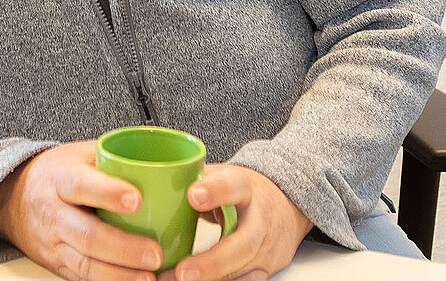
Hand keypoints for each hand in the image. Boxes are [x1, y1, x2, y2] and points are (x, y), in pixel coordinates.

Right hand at [0, 140, 165, 280]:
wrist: (12, 200)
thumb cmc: (55, 174)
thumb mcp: (79, 154)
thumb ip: (113, 157)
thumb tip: (158, 158)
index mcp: (60, 179)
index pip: (82, 185)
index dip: (109, 193)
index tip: (137, 199)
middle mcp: (55, 214)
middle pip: (87, 234)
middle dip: (124, 248)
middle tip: (155, 253)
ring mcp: (54, 243)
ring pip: (85, 264)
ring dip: (119, 275)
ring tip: (148, 277)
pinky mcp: (57, 265)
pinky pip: (82, 278)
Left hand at [165, 165, 312, 280]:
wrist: (287, 206)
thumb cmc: (246, 192)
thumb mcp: (225, 176)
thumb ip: (197, 177)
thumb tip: (159, 178)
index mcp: (247, 189)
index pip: (234, 186)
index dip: (215, 191)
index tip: (192, 196)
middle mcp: (259, 221)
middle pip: (243, 244)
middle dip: (212, 261)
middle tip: (183, 271)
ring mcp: (264, 249)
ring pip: (242, 271)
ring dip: (210, 279)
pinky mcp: (263, 270)